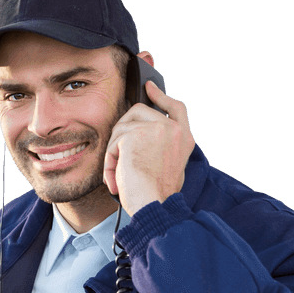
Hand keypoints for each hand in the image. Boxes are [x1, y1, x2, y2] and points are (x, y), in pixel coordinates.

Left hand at [103, 81, 194, 215]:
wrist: (154, 205)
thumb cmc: (156, 195)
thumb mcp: (168, 165)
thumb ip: (161, 145)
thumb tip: (140, 135)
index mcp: (184, 137)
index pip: (175, 107)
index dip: (161, 96)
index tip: (149, 87)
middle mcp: (173, 129)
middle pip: (138, 112)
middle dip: (123, 133)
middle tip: (119, 159)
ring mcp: (155, 129)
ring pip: (122, 127)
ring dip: (115, 152)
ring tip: (120, 174)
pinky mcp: (135, 134)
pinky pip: (113, 142)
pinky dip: (109, 161)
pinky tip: (115, 177)